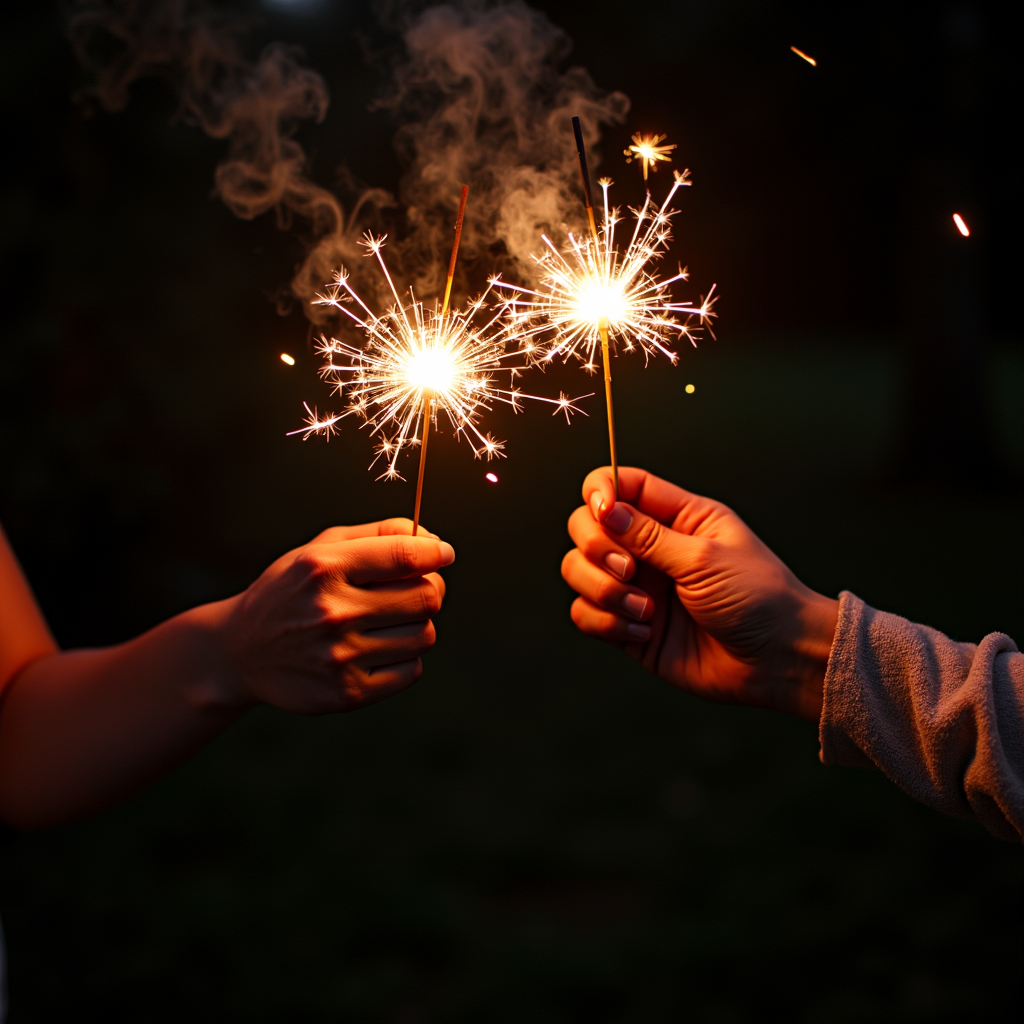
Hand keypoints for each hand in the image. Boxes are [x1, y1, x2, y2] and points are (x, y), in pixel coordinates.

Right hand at [216, 519, 453, 714]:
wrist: (239, 651)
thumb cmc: (291, 591)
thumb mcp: (320, 549)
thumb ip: (376, 535)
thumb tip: (432, 540)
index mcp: (324, 568)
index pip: (406, 556)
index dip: (435, 552)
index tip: (441, 554)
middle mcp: (332, 612)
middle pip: (426, 597)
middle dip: (431, 588)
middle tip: (416, 590)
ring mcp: (339, 656)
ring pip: (424, 635)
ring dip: (417, 625)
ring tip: (390, 622)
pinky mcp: (347, 693)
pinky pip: (412, 671)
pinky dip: (405, 659)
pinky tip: (378, 649)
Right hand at [561, 468, 837, 720]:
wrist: (776, 659)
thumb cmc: (761, 600)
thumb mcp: (705, 557)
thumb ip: (649, 535)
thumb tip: (607, 510)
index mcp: (677, 517)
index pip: (621, 485)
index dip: (601, 492)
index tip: (604, 512)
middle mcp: (650, 548)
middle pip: (587, 526)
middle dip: (596, 547)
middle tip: (629, 569)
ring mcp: (637, 587)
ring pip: (578, 571)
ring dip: (602, 591)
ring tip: (644, 609)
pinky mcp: (627, 625)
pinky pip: (586, 614)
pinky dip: (606, 622)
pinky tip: (644, 630)